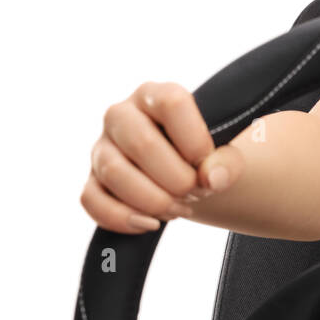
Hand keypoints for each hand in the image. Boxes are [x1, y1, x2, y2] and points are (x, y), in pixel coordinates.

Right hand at [82, 81, 244, 233]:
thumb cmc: (201, 157)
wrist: (183, 174)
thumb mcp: (224, 155)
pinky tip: (151, 223)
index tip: (206, 164)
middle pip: (141, 143)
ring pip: (114, 172)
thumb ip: (227, 163)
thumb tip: (212, 178)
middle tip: (196, 193)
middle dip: (177, 179)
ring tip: (179, 209)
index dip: (195, 141)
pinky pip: (92, 200)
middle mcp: (121, 115)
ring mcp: (101, 147)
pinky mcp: (92, 179)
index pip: (172, 104)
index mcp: (155, 96)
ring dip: (153, 201)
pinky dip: (123, 218)